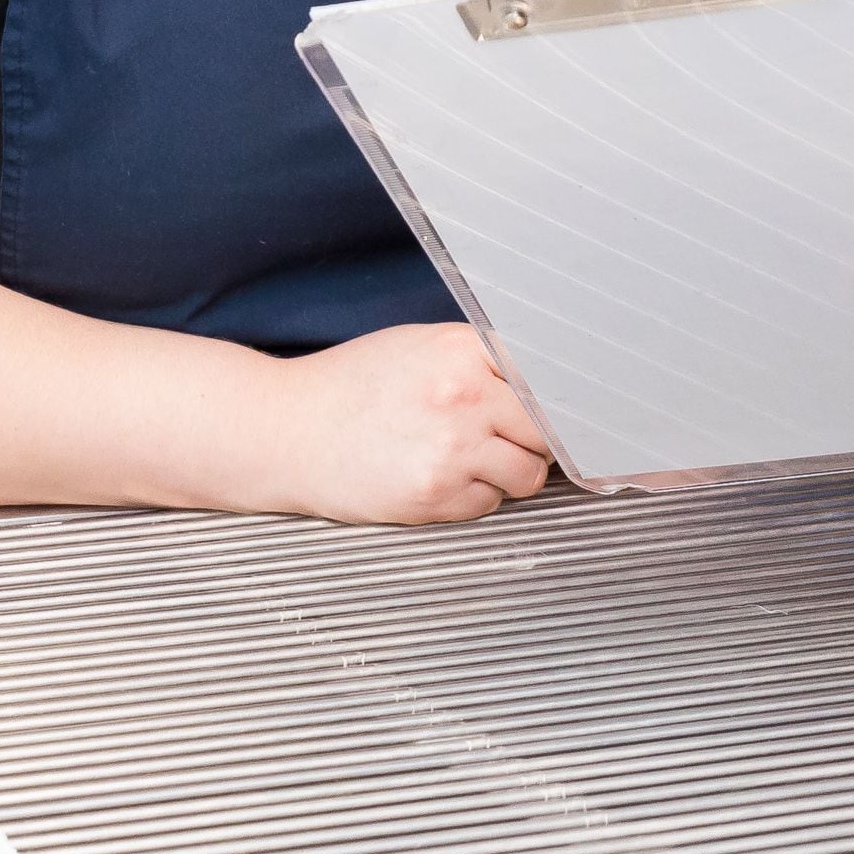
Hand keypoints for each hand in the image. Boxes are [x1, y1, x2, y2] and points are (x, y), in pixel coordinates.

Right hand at [244, 323, 555, 523]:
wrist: (287, 432)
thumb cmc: (349, 388)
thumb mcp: (416, 348)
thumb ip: (478, 361)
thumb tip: (543, 384)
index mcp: (461, 350)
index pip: (548, 375)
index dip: (558, 397)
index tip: (567, 410)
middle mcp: (464, 396)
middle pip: (548, 428)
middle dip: (536, 437)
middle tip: (509, 438)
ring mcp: (453, 448)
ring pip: (528, 474)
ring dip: (509, 473)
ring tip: (467, 459)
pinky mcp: (435, 495)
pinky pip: (488, 504)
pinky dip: (473, 498)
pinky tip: (437, 478)